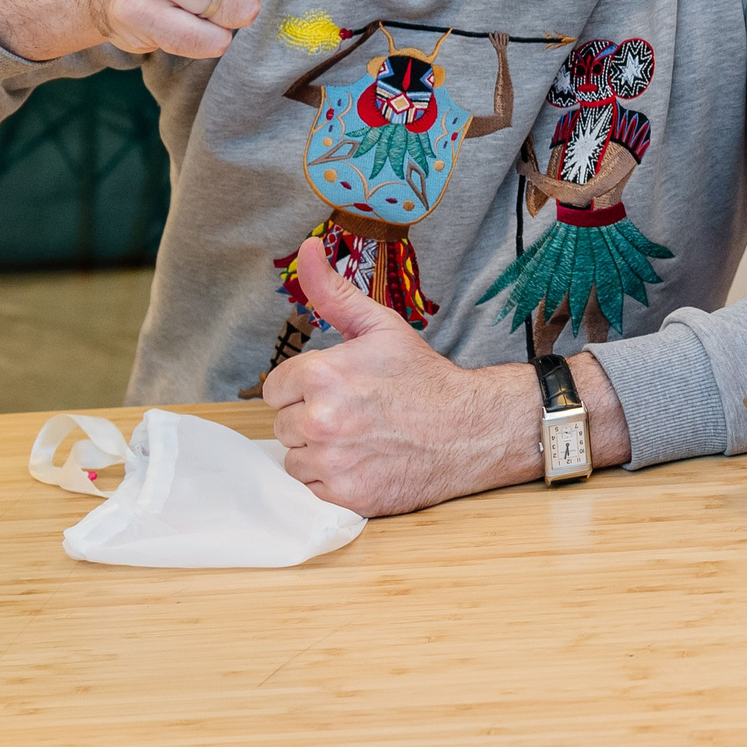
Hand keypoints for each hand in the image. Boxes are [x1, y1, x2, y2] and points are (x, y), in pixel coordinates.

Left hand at [262, 239, 537, 515]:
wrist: (471, 428)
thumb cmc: (424, 378)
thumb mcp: (380, 327)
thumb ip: (333, 292)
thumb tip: (306, 250)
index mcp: (322, 375)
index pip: (275, 390)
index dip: (304, 389)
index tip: (337, 390)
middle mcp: (321, 420)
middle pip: (283, 426)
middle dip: (311, 420)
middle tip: (355, 414)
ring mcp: (334, 462)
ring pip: (295, 460)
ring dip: (320, 453)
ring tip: (361, 439)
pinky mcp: (347, 496)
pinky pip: (314, 490)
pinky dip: (335, 481)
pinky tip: (365, 463)